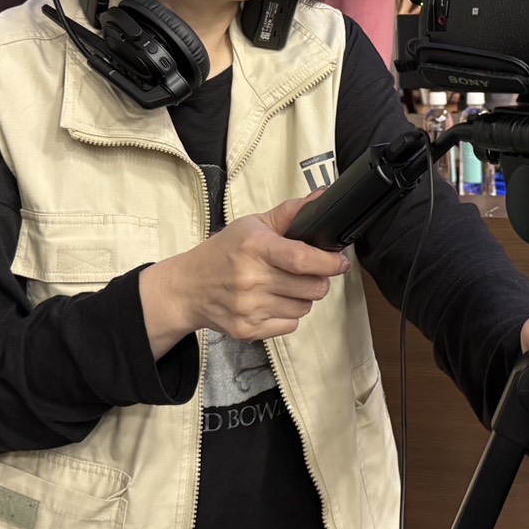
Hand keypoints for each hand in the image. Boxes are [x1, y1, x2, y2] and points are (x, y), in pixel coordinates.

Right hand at [140, 191, 343, 353]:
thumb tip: (323, 198)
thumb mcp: (252, 225)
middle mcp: (251, 279)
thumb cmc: (222, 252)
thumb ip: (290, 213)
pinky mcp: (248, 330)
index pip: (302, 259)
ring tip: (284, 286)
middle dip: (319, 280)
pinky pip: (290, 325)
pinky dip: (287, 315)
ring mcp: (249, 307)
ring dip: (302, 297)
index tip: (340, 262)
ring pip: (304, 308)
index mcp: (255, 247)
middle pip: (312, 288)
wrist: (187, 288)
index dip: (329, 262)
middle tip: (308, 273)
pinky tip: (271, 301)